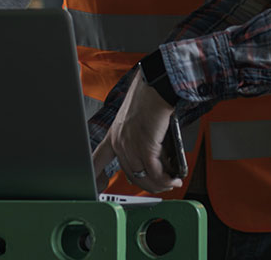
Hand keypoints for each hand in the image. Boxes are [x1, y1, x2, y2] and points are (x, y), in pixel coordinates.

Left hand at [92, 72, 181, 192]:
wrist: (157, 84)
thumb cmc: (149, 95)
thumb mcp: (135, 118)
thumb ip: (138, 137)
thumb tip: (155, 158)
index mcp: (113, 134)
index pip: (96, 161)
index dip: (96, 178)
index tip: (100, 187)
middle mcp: (119, 141)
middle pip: (130, 175)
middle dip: (148, 184)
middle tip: (162, 182)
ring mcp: (130, 145)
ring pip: (143, 177)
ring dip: (160, 184)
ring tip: (172, 181)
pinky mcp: (146, 146)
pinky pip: (155, 173)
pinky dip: (166, 179)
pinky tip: (174, 178)